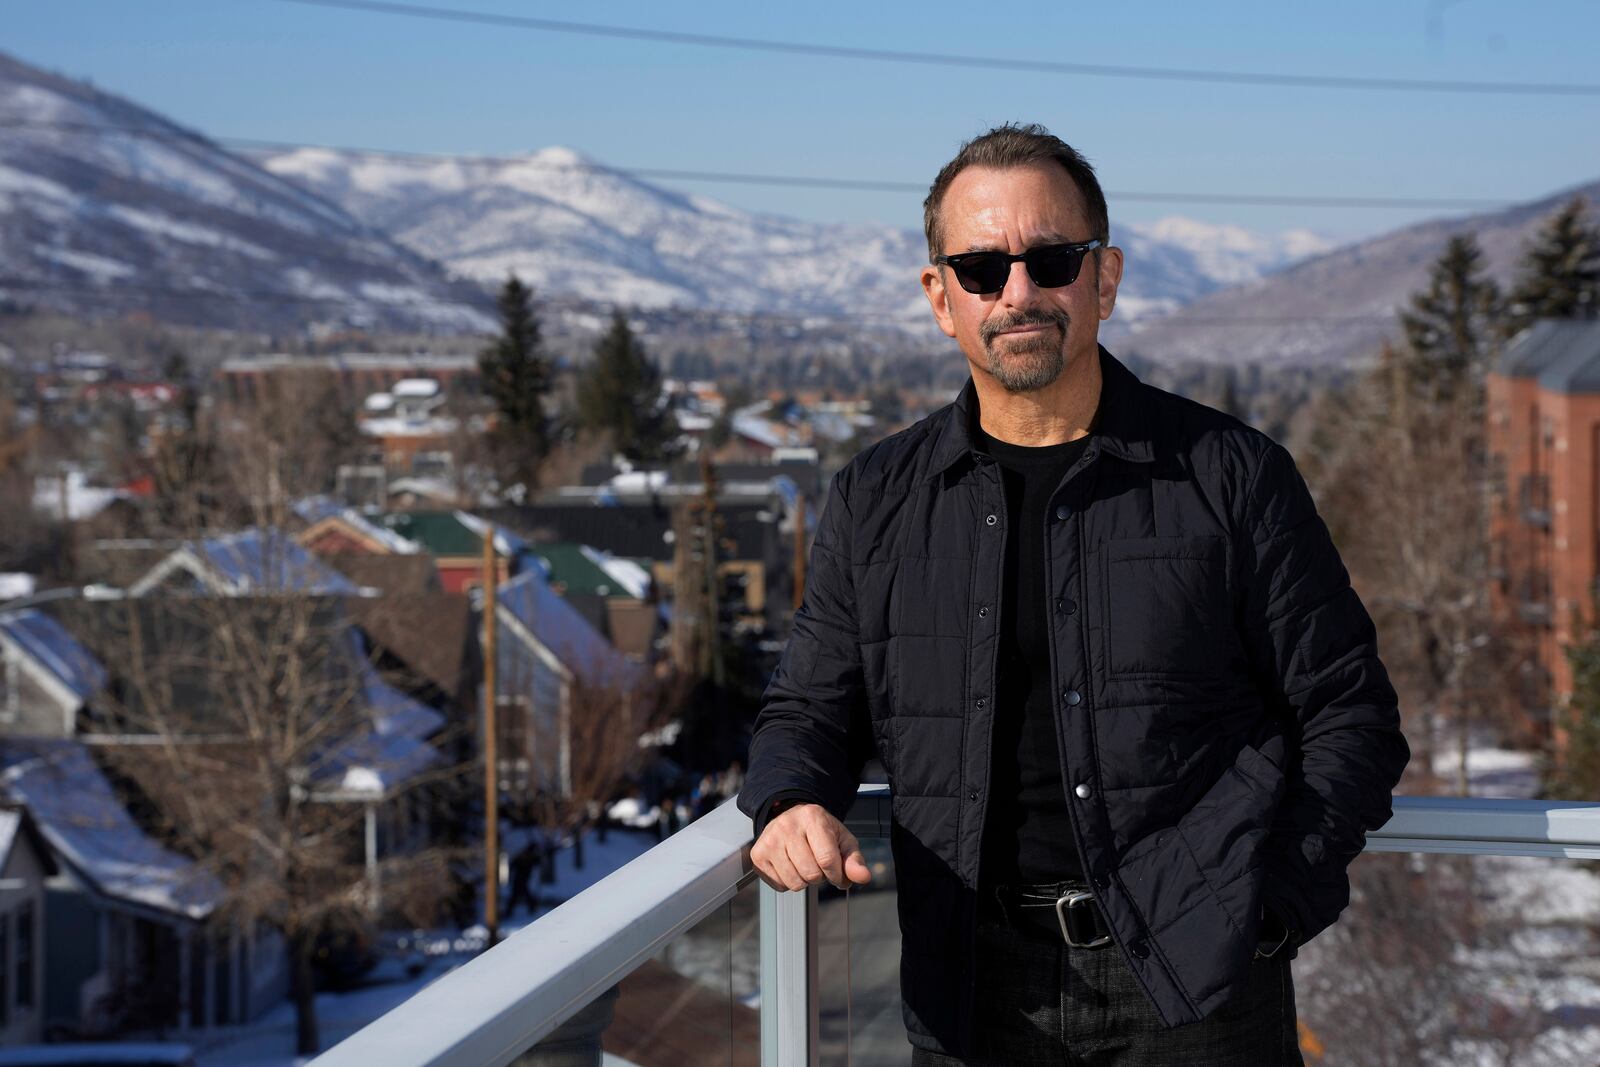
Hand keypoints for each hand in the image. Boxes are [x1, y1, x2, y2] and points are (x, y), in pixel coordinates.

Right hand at [750, 802, 872, 890]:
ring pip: (795, 883)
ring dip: (805, 881)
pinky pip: (780, 886)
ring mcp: (769, 840)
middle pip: (811, 874)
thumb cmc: (820, 831)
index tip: (838, 875)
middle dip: (820, 877)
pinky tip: (791, 866)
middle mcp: (787, 826)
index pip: (827, 860)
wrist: (791, 817)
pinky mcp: (758, 855)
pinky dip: (789, 882)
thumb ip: (854, 860)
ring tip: (804, 865)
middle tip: (818, 865)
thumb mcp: (842, 841)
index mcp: (812, 817)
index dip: (837, 875)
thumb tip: (863, 877)